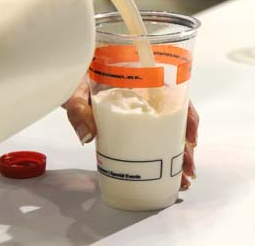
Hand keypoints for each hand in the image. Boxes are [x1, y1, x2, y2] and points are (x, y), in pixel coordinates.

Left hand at [63, 78, 198, 189]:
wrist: (64, 78)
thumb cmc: (75, 77)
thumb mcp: (76, 90)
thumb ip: (79, 109)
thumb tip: (88, 136)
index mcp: (141, 80)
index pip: (174, 95)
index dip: (187, 116)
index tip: (190, 138)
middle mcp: (146, 96)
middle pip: (176, 120)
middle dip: (186, 146)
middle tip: (188, 170)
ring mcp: (140, 112)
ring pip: (168, 132)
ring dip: (179, 154)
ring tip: (183, 178)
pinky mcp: (129, 126)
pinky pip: (151, 138)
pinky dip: (163, 154)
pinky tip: (169, 172)